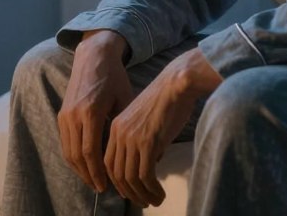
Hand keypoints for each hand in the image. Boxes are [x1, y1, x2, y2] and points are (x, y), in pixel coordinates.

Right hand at [58, 30, 132, 192]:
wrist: (93, 56)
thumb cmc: (115, 77)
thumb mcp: (125, 99)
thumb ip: (128, 126)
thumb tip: (146, 151)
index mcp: (91, 112)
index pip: (91, 152)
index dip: (98, 172)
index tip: (107, 185)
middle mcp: (74, 115)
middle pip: (77, 156)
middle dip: (88, 175)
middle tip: (101, 188)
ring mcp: (65, 114)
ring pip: (68, 151)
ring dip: (79, 169)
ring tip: (93, 180)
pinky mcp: (62, 113)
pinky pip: (65, 142)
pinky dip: (73, 156)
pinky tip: (85, 164)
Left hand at [104, 47, 222, 206]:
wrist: (177, 84)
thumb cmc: (167, 99)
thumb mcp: (144, 121)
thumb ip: (141, 140)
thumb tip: (149, 163)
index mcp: (116, 128)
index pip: (109, 163)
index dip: (118, 182)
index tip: (130, 192)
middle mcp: (119, 134)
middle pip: (117, 174)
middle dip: (129, 193)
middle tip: (143, 202)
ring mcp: (132, 138)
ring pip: (131, 178)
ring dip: (142, 195)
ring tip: (155, 201)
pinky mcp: (147, 143)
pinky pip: (145, 175)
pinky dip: (152, 189)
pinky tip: (160, 194)